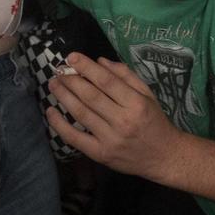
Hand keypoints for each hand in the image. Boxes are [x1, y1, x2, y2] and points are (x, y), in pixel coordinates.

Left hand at [47, 53, 182, 180]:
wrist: (163, 157)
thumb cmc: (154, 121)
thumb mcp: (147, 94)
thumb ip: (125, 76)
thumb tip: (100, 61)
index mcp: (135, 103)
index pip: (106, 81)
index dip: (87, 67)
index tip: (71, 57)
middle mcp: (122, 121)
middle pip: (91, 96)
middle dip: (71, 80)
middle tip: (58, 70)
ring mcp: (110, 139)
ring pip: (81, 113)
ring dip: (64, 96)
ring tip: (54, 84)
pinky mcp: (100, 154)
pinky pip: (75, 138)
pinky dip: (59, 125)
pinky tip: (50, 112)